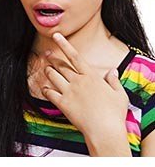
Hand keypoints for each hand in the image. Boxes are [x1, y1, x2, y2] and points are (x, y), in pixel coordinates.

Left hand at [40, 33, 129, 152]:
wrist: (105, 130)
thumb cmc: (115, 114)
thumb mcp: (119, 95)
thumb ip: (114, 81)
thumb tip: (112, 71)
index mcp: (91, 77)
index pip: (75, 56)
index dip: (64, 44)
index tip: (56, 35)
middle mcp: (78, 81)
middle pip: (60, 65)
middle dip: (52, 57)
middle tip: (47, 53)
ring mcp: (69, 91)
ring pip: (52, 75)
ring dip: (48, 71)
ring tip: (47, 69)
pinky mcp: (62, 103)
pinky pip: (48, 92)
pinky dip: (46, 89)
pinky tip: (46, 89)